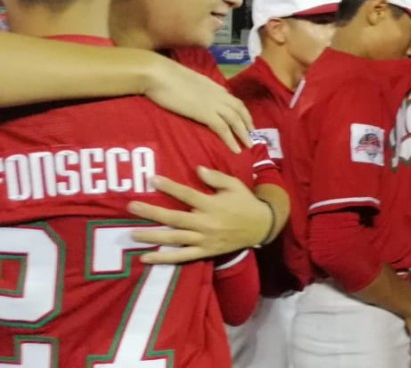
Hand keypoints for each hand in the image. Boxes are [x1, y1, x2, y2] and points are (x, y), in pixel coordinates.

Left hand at [127, 167, 269, 262]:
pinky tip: (146, 257)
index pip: (187, 195)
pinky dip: (164, 257)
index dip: (170, 187)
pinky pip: (182, 256)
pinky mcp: (205, 252)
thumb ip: (216, 178)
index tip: (152, 180)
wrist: (261, 226)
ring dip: (153, 236)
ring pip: (175, 238)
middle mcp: (206, 223)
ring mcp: (204, 240)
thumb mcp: (235, 185)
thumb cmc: (245, 202)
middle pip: (175, 218)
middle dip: (152, 212)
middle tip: (132, 207)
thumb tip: (197, 169)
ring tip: (132, 233)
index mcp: (212, 205)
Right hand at [144, 55, 253, 152]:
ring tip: (249, 146)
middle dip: (248, 123)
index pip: (233, 100)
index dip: (241, 112)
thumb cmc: (165, 76)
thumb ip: (198, 90)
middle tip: (252, 136)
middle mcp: (218, 94)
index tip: (245, 122)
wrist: (157, 74)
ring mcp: (213, 103)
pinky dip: (231, 140)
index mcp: (214, 86)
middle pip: (240, 110)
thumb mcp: (188, 82)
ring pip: (235, 120)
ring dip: (244, 134)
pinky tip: (236, 149)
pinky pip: (223, 128)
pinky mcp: (205, 113)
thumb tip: (197, 97)